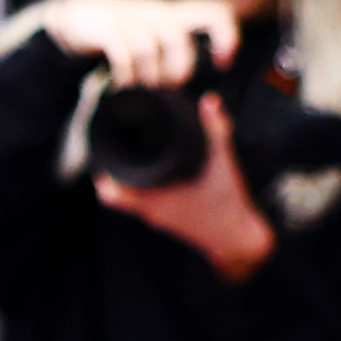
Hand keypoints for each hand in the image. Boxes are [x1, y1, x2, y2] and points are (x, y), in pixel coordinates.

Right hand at [37, 0, 235, 87]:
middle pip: (178, 38)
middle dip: (176, 70)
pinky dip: (125, 75)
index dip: (227, 38)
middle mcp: (155, 11)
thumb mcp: (156, 33)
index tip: (221, 64)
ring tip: (141, 85)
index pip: (217, 13)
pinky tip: (121, 83)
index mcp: (175, 13)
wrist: (76, 18)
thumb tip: (201, 82)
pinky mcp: (105, 28)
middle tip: (167, 85)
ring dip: (148, 76)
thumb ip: (178, 48)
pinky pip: (123, 54)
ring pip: (148, 48)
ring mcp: (128, 17)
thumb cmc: (124, 33)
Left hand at [95, 93, 276, 278]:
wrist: (240, 239)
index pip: (110, 194)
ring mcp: (160, 219)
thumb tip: (209, 100)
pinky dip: (146, 190)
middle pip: (116, 195)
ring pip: (131, 200)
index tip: (100, 153)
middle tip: (114, 148)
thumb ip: (215, 130)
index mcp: (155, 202)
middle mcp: (152, 213)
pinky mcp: (172, 221)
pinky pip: (148, 204)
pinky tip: (156, 172)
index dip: (101, 174)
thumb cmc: (229, 204)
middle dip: (112, 172)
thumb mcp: (223, 163)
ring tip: (131, 155)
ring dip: (128, 181)